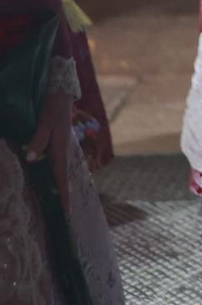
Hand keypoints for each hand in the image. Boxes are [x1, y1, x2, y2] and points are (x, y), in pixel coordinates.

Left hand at [23, 79, 73, 202]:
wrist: (62, 92)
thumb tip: (31, 160)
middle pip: (63, 177)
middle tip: (65, 212)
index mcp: (61, 149)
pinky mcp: (57, 143)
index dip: (64, 194)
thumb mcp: (45, 123)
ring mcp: (60, 147)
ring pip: (60, 170)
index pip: (62, 177)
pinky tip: (50, 177)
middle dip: (64, 194)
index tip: (66, 211)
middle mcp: (62, 151)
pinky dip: (55, 174)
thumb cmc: (53, 107)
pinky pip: (56, 163)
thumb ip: (38, 141)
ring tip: (59, 200)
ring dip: (60, 185)